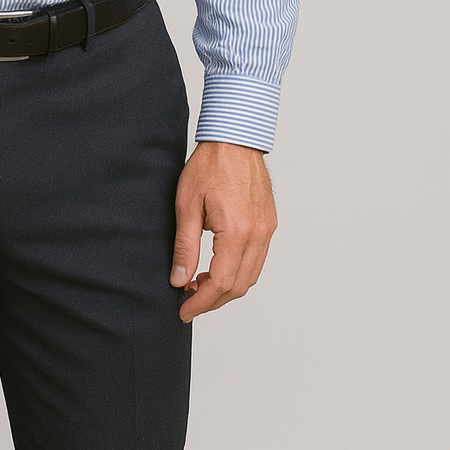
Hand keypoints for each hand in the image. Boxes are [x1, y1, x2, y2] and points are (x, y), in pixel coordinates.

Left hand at [169, 141, 276, 321]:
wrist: (235, 139)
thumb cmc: (209, 165)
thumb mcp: (187, 205)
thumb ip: (185, 246)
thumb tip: (179, 280)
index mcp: (238, 231)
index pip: (221, 283)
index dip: (201, 303)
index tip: (183, 311)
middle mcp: (258, 235)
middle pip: (239, 286)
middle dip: (213, 300)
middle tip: (188, 302)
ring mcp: (267, 230)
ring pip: (251, 276)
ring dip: (226, 288)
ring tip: (199, 285)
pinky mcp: (269, 224)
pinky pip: (257, 260)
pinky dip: (239, 272)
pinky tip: (218, 268)